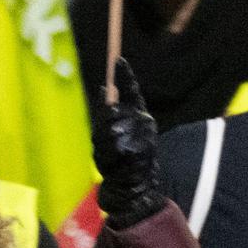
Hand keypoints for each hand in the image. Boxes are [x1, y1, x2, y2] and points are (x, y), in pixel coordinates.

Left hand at [94, 59, 166, 229]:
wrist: (133, 187)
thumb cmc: (122, 160)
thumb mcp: (115, 133)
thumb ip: (109, 113)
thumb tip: (104, 89)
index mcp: (140, 115)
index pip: (133, 91)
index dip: (126, 76)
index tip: (119, 60)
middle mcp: (144, 122)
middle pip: (111, 113)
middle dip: (103, 128)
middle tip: (107, 145)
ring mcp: (142, 136)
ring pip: (110, 130)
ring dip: (103, 145)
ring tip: (112, 157)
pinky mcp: (138, 150)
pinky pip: (112, 147)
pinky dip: (107, 157)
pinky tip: (115, 164)